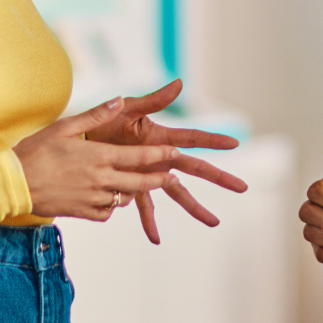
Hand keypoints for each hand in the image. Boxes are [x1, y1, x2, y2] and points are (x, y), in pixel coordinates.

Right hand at [12, 98, 183, 220]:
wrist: (14, 184)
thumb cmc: (36, 150)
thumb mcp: (65, 126)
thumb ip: (96, 115)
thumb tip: (119, 99)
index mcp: (99, 156)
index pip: (140, 156)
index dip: (161, 156)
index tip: (175, 154)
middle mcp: (100, 179)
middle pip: (140, 182)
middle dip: (159, 179)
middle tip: (173, 177)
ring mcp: (92, 198)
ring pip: (124, 198)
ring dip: (133, 191)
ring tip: (138, 183)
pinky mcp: (82, 212)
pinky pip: (106, 212)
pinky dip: (111, 206)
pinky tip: (108, 197)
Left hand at [83, 79, 247, 243]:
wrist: (80, 139)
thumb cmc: (105, 119)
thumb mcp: (128, 108)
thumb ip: (154, 100)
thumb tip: (180, 82)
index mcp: (161, 137)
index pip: (193, 138)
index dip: (213, 140)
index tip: (235, 143)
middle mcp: (160, 157)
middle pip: (195, 169)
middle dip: (219, 177)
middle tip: (242, 187)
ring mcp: (148, 173)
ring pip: (178, 193)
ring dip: (195, 207)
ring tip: (213, 222)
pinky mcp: (133, 186)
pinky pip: (144, 207)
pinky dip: (149, 223)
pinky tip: (155, 239)